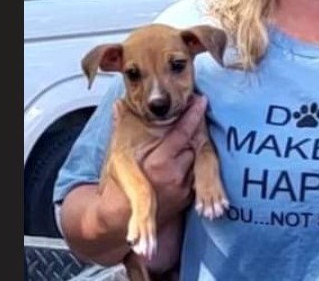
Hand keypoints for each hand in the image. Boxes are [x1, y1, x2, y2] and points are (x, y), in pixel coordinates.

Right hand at [96, 96, 207, 230]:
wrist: (119, 217)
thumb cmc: (117, 183)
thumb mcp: (117, 152)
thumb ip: (121, 125)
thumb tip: (119, 103)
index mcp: (158, 161)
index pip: (182, 133)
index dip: (193, 115)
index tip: (202, 101)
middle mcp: (174, 174)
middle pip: (194, 143)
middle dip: (194, 131)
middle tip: (194, 116)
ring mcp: (183, 187)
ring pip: (197, 158)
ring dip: (194, 148)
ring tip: (186, 141)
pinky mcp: (187, 197)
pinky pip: (196, 174)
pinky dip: (192, 165)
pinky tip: (183, 159)